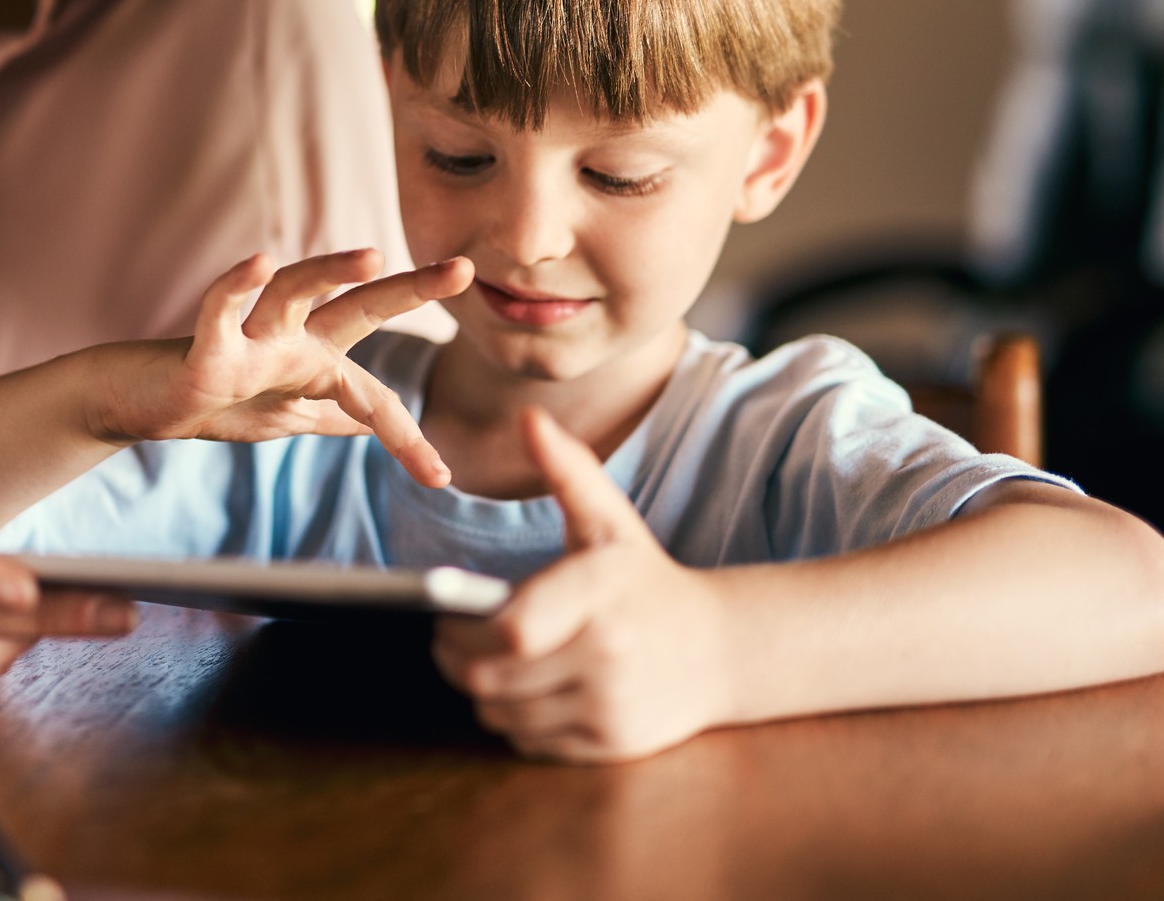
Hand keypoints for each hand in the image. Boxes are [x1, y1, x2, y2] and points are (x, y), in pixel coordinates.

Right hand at [106, 249, 471, 487]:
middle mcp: (290, 341)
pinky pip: (219, 312)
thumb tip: (369, 423)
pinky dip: (234, 288)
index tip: (440, 479)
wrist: (138, 404)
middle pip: (357, 307)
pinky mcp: (204, 350)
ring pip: (293, 293)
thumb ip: (328, 414)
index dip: (408, 437)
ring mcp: (249, 341)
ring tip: (371, 255)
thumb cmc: (210, 401)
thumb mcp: (281, 416)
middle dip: (409, 289)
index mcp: (314, 363)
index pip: (375, 394)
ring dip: (329, 272)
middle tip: (463, 270)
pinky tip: (256, 262)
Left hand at [432, 409, 730, 761]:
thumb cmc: (643, 577)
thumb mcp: (610, 519)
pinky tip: (525, 689)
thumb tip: (531, 418)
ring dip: (482, 691)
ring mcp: (609, 707)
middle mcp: (607, 657)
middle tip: (449, 641)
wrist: (719, 649)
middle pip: (491, 678)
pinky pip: (529, 741)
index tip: (444, 614)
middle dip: (457, 661)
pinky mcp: (609, 745)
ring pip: (502, 713)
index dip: (461, 629)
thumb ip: (568, 468)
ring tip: (487, 662)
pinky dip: (514, 720)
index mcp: (599, 596)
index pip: (509, 631)